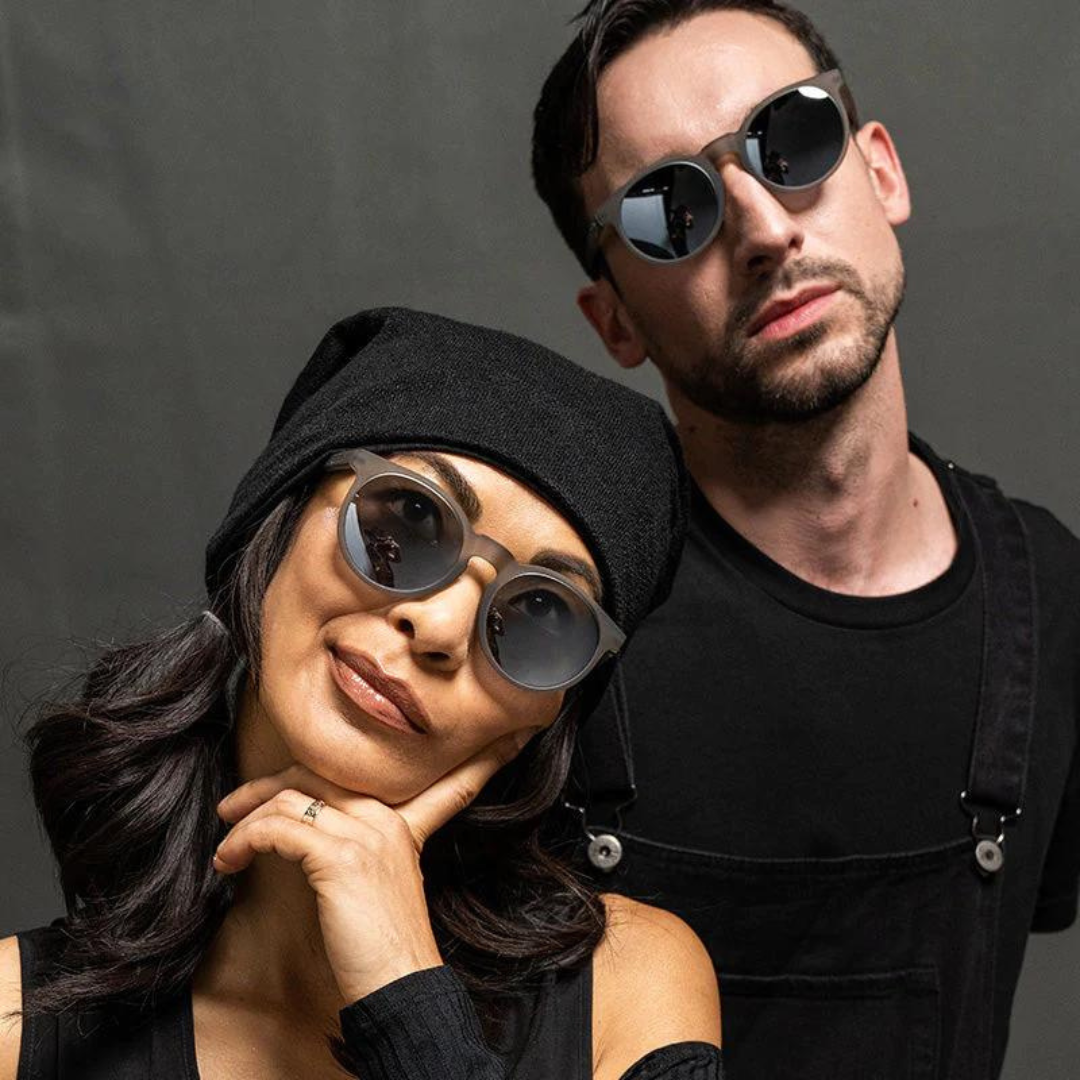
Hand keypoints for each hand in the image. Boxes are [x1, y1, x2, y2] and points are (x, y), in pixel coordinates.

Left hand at [213, 726, 538, 1002]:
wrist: (397, 987)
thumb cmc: (383, 948)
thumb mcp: (380, 885)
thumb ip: (362, 852)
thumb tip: (310, 843)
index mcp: (405, 823)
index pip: (438, 778)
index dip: (476, 757)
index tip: (513, 736)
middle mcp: (388, 818)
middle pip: (320, 773)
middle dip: (269, 785)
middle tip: (235, 806)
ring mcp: (367, 834)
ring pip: (292, 797)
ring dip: (247, 820)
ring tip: (227, 845)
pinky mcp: (340, 857)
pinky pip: (279, 828)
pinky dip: (246, 840)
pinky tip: (232, 859)